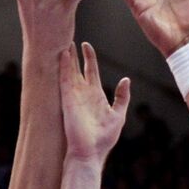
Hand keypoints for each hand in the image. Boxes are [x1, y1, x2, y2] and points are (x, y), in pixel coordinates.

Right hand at [59, 43, 130, 160]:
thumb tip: (126, 80)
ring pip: (69, 70)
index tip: (86, 45)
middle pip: (77, 68)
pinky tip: (62, 53)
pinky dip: (63, 66)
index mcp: (96, 95)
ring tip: (62, 39)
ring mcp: (74, 95)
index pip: (91, 71)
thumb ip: (122, 97)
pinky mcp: (67, 100)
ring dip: (66, 56)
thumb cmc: (104, 138)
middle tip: (69, 36)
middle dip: (74, 53)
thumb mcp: (118, 115)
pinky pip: (64, 79)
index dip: (89, 57)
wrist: (90, 152)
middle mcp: (83, 93)